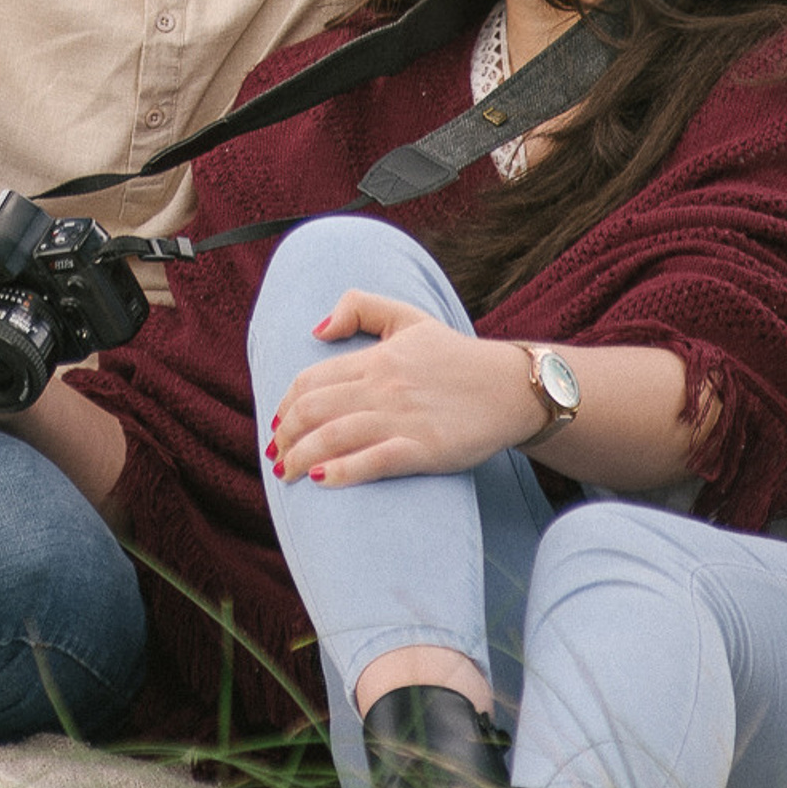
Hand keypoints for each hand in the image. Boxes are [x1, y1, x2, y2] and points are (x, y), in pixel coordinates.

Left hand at [268, 291, 540, 486]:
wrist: (511, 389)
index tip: (276, 425)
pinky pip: (375, 460)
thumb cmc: (456, 356)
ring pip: (336, 436)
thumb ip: (360, 307)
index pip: (312, 380)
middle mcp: (384, 387)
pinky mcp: (425, 448)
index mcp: (376, 358)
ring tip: (286, 474)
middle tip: (275, 455)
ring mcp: (403, 418)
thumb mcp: (408, 317)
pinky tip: (321, 480)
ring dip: (301, 457)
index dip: (285, 404)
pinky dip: (344, 471)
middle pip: (315, 410)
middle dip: (285, 435)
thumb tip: (315, 331)